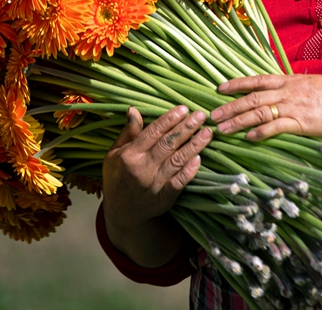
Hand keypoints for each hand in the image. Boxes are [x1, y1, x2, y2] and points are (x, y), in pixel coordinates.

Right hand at [101, 105, 211, 259]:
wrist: (121, 212)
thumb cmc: (118, 177)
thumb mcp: (115, 154)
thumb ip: (128, 133)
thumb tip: (134, 110)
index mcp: (130, 155)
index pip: (152, 133)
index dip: (169, 120)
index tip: (183, 109)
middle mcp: (142, 168)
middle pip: (168, 144)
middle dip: (186, 128)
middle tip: (200, 115)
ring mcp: (154, 184)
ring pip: (177, 161)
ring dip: (194, 145)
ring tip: (207, 132)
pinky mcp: (164, 197)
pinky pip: (179, 182)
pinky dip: (189, 171)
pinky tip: (199, 158)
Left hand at [211, 73, 321, 142]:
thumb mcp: (312, 85)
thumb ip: (294, 88)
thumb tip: (280, 91)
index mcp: (289, 80)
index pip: (257, 80)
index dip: (237, 84)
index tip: (219, 88)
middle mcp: (288, 91)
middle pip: (252, 98)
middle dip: (230, 106)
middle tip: (212, 114)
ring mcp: (293, 107)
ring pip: (259, 112)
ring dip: (238, 121)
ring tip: (222, 129)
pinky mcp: (301, 123)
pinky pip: (276, 127)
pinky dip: (260, 132)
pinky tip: (248, 137)